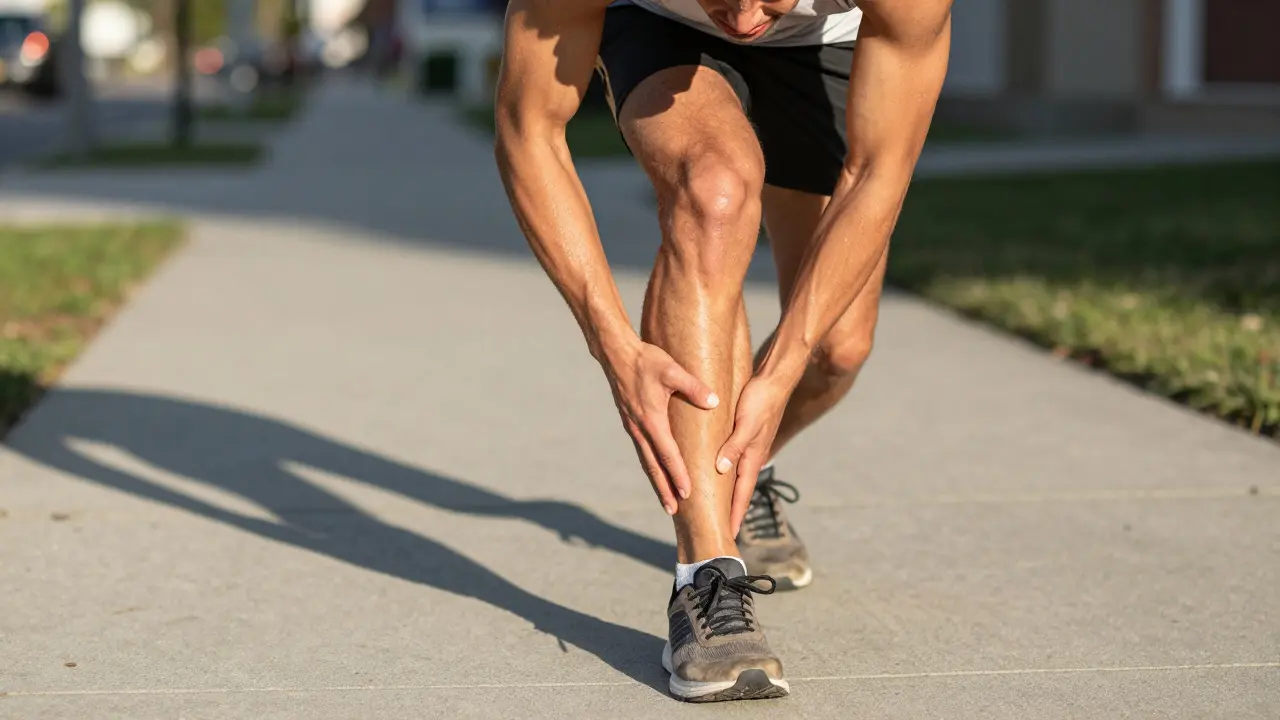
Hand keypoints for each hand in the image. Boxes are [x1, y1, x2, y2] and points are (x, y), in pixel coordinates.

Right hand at [601, 337, 718, 514]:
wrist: (616, 354)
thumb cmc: (645, 360)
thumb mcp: (672, 370)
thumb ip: (694, 387)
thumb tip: (714, 401)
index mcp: (652, 420)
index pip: (668, 454)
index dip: (678, 475)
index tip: (688, 493)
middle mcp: (640, 428)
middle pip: (653, 466)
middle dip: (664, 489)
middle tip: (673, 511)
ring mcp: (633, 427)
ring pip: (646, 461)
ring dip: (656, 481)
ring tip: (666, 500)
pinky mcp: (631, 422)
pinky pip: (642, 450)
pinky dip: (651, 465)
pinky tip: (657, 471)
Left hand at [715, 374, 792, 535]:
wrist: (775, 379)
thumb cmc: (761, 400)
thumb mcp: (746, 424)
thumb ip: (734, 447)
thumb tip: (721, 470)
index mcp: (753, 457)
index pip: (742, 493)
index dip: (735, 513)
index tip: (728, 532)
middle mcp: (753, 455)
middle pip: (740, 489)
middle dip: (732, 509)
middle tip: (721, 526)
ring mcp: (752, 446)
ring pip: (738, 475)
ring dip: (730, 491)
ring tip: (718, 505)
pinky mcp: (748, 435)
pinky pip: (736, 459)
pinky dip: (728, 471)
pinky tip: (719, 471)